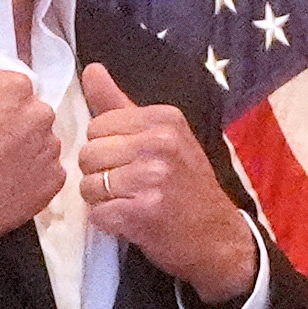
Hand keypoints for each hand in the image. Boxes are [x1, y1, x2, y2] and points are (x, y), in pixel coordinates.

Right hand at [0, 30, 62, 245]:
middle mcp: (40, 113)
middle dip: (15, 126)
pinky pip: (48, 173)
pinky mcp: (53, 181)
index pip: (16, 88)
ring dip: (25, 151)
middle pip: (33, 114)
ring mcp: (49, 149)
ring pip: (42, 143)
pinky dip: (32, 177)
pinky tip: (7, 182)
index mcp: (16, 87)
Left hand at [77, 65, 258, 296]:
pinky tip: (131, 221)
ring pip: (89, 185)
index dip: (105, 148)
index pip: (98, 125)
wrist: (218, 239)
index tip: (130, 162)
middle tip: (129, 187)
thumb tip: (90, 69)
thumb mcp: (164, 136)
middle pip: (89, 154)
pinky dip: (108, 222)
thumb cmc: (186, 186)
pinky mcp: (143, 212)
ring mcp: (152, 178)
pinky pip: (97, 213)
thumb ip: (120, 104)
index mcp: (164, 118)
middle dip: (99, 174)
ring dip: (102, 200)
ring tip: (130, 203)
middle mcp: (160, 143)